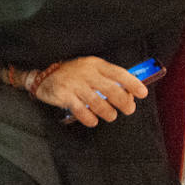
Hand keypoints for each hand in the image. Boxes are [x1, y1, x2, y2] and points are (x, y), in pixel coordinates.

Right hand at [31, 56, 146, 126]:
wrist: (42, 77)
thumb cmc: (71, 74)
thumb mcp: (89, 69)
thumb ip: (106, 78)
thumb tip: (129, 93)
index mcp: (94, 64)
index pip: (118, 73)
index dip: (132, 84)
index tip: (142, 93)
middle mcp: (85, 73)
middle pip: (111, 90)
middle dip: (124, 103)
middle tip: (128, 109)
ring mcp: (74, 84)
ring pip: (99, 103)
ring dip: (109, 113)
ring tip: (110, 115)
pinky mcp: (64, 96)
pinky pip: (82, 112)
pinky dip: (91, 119)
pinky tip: (93, 120)